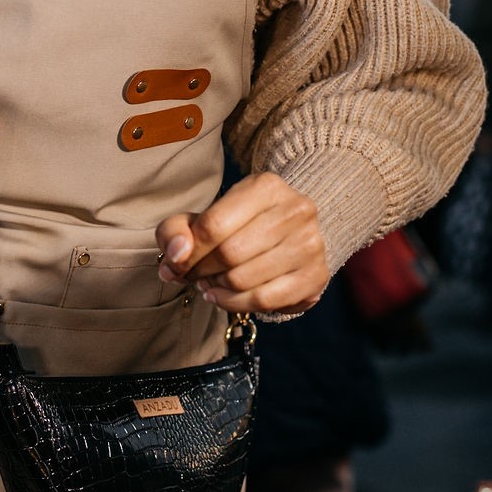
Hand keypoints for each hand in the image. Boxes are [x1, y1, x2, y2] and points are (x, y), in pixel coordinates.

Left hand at [156, 172, 328, 315]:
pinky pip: (264, 301)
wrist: (289, 236)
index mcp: (266, 187)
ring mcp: (310, 244)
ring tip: (210, 284)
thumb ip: (176, 230)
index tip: (177, 264)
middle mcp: (295, 210)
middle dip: (202, 271)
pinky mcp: (315, 276)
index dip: (187, 252)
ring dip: (217, 289)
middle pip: (229, 254)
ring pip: (245, 280)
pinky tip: (224, 297)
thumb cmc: (239, 226)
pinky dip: (235, 304)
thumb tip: (176, 255)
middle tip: (194, 276)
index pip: (213, 225)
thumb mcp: (203, 218)